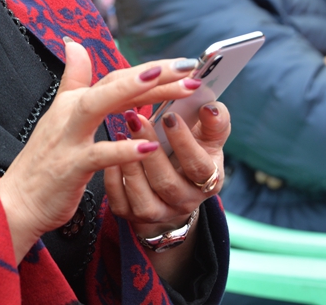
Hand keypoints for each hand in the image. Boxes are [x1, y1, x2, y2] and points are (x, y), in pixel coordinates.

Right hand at [0, 40, 201, 261]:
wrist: (18, 201)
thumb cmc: (45, 161)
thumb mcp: (60, 116)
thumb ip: (72, 80)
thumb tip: (75, 44)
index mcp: (74, 102)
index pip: (116, 79)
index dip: (149, 72)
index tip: (183, 67)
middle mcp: (71, 113)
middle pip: (112, 83)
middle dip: (150, 73)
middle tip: (188, 67)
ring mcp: (68, 138)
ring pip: (99, 105)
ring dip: (132, 92)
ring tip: (168, 84)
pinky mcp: (70, 167)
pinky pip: (98, 155)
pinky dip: (123, 149)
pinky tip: (149, 146)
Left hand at [104, 103, 228, 287]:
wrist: (175, 187)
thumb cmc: (193, 152)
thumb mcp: (209, 139)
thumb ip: (215, 122)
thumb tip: (210, 108)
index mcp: (208, 182)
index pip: (198, 167)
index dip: (184, 143)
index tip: (169, 116)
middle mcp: (185, 202)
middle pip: (167, 183)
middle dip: (150, 151)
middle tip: (137, 119)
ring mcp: (159, 212)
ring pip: (143, 198)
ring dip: (130, 165)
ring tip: (122, 133)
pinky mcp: (133, 216)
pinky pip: (120, 202)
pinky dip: (113, 179)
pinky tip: (109, 155)